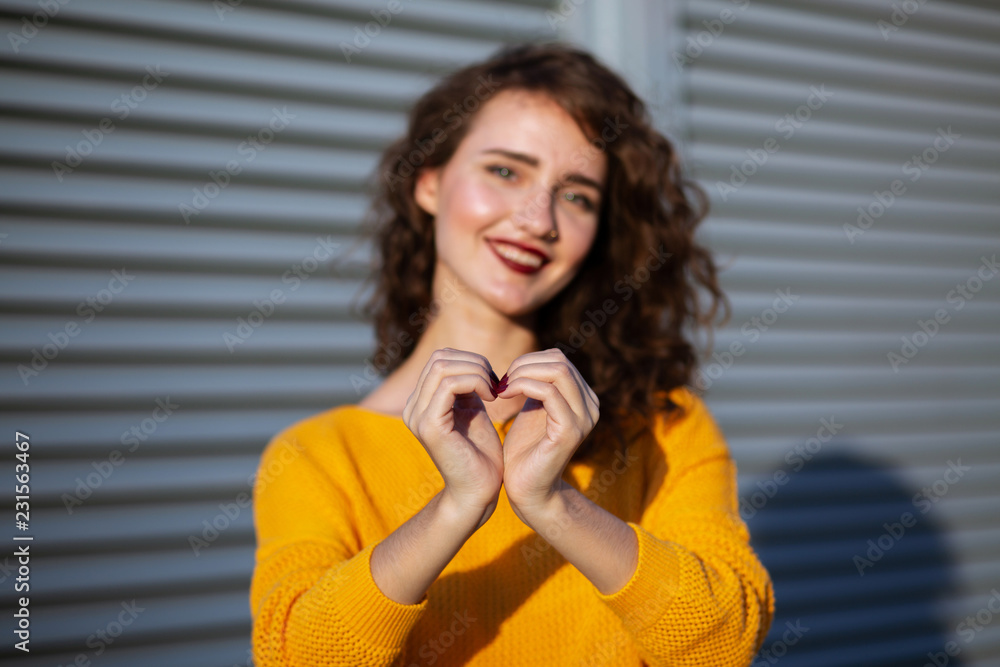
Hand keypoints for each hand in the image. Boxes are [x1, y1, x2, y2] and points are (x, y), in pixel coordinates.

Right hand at [402, 348, 502, 528]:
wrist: (477, 492)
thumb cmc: (480, 455)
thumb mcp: (472, 411)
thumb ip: (467, 387)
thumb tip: (472, 361)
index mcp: (420, 404)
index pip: (439, 359)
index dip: (470, 360)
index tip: (493, 379)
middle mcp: (412, 408)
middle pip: (440, 358)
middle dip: (474, 362)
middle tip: (496, 382)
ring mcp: (417, 416)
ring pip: (443, 366)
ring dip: (476, 371)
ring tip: (494, 390)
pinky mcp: (429, 425)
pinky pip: (450, 384)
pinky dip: (476, 382)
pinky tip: (492, 397)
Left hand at [495, 348, 599, 522]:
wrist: (528, 491)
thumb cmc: (525, 452)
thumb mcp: (533, 411)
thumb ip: (537, 386)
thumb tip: (529, 361)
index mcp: (584, 399)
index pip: (559, 359)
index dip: (529, 360)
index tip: (506, 376)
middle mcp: (590, 406)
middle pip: (560, 361)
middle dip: (525, 364)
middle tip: (502, 380)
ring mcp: (583, 419)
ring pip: (557, 371)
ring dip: (523, 373)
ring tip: (502, 387)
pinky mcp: (570, 431)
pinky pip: (549, 393)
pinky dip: (524, 386)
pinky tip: (504, 395)